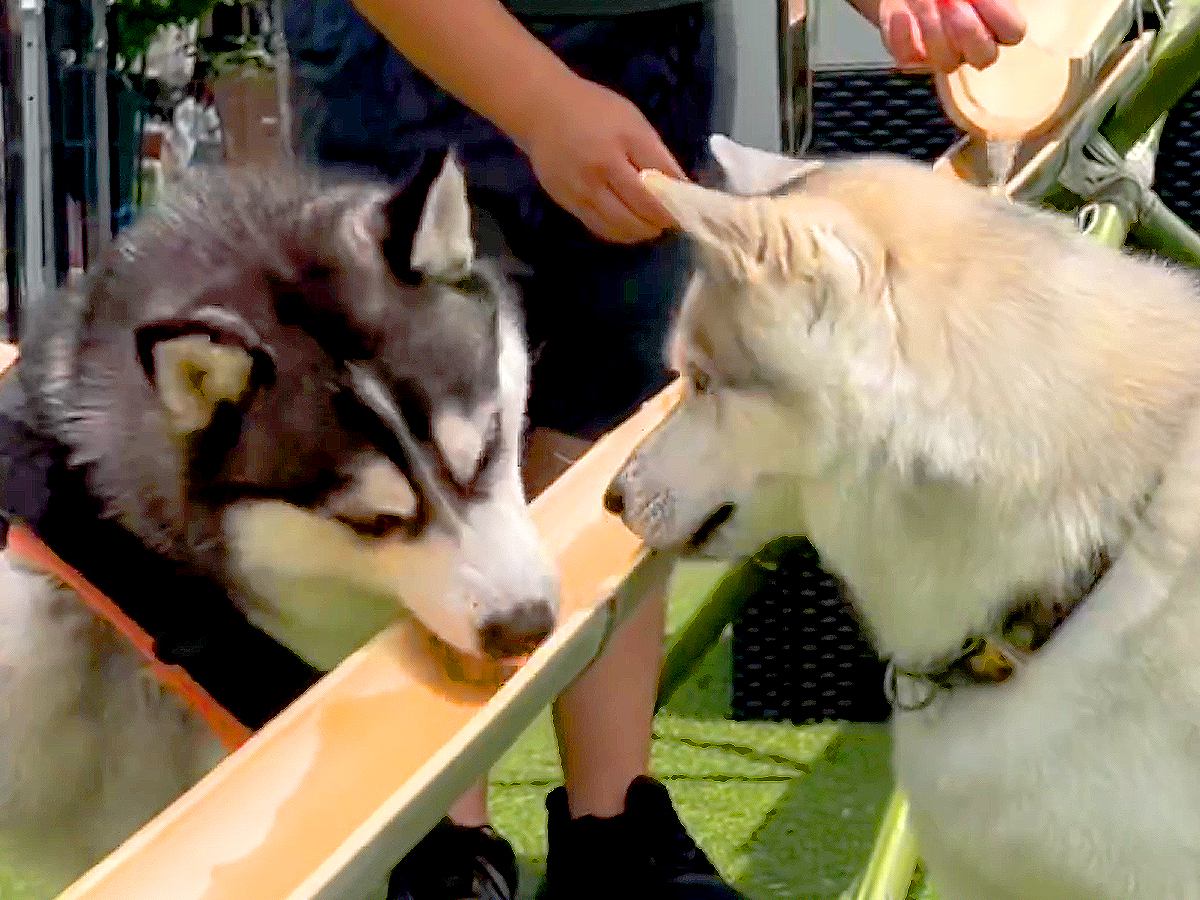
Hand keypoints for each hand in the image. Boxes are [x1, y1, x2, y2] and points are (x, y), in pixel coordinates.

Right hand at [511, 75, 685, 243]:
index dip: (677, 200)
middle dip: (661, 221)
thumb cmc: (594, 110)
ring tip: (650, 226)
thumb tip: (681, 187)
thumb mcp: (633, 121)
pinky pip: (599, 227)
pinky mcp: (568, 203)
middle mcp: (603, 169)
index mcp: (624, 143)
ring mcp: (583, 190)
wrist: (542, 110)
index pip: (661, 181)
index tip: (688, 208)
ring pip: (620, 226)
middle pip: (641, 210)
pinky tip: (627, 227)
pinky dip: (619, 233)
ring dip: (641, 232)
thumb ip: (656, 154)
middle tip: (671, 222)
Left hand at [878, 0, 1026, 71]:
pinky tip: (902, 13)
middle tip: (951, 1)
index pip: (1012, 32)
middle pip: (984, 57)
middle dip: (969, 29)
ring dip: (934, 29)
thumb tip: (974, 0)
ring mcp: (941, 54)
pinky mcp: (910, 57)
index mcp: (993, 21)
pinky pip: (908, 59)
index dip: (1001, 17)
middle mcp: (970, 45)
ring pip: (947, 62)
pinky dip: (903, 36)